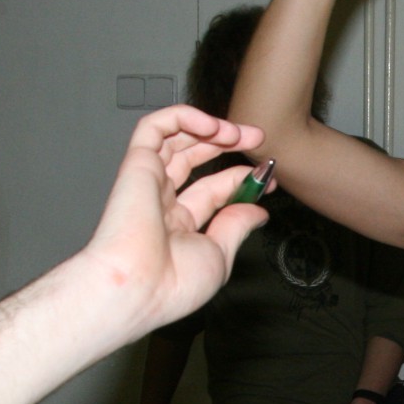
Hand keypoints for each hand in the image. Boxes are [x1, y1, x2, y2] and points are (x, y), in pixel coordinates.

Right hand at [76, 106, 269, 336]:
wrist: (136, 287)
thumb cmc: (171, 284)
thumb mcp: (219, 253)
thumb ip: (236, 225)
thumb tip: (257, 209)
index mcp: (177, 226)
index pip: (212, 190)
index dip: (240, 178)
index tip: (268, 177)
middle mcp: (160, 202)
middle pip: (194, 158)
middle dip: (227, 144)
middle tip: (257, 137)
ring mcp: (148, 182)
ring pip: (175, 138)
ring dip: (208, 128)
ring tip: (237, 132)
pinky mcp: (136, 164)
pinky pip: (154, 127)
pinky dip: (183, 117)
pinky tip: (211, 125)